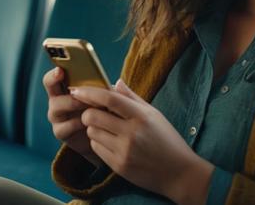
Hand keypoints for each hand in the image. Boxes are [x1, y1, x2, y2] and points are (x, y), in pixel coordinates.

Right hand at [43, 67, 101, 166]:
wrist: (102, 134)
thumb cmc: (103, 109)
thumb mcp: (105, 97)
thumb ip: (107, 89)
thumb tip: (118, 83)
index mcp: (65, 86)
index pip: (53, 77)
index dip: (54, 73)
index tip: (60, 71)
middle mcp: (57, 99)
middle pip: (50, 86)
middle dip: (62, 86)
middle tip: (78, 89)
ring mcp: (56, 116)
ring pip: (57, 106)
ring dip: (75, 103)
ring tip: (91, 104)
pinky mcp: (61, 132)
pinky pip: (66, 125)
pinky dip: (80, 122)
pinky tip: (92, 121)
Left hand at [71, 80, 214, 204]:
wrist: (178, 171)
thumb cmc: (167, 138)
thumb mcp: (153, 113)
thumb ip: (132, 97)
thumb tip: (115, 82)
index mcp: (142, 116)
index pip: (110, 99)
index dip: (91, 93)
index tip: (77, 89)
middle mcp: (132, 133)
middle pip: (93, 116)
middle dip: (87, 112)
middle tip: (93, 111)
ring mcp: (124, 151)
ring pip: (92, 132)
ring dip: (93, 128)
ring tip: (106, 128)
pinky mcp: (119, 166)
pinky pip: (96, 148)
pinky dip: (98, 142)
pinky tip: (110, 141)